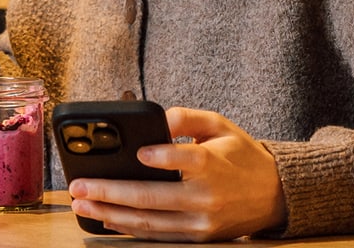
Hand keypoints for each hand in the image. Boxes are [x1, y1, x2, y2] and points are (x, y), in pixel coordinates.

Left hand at [69, 106, 285, 242]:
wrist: (274, 195)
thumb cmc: (240, 154)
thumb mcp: (220, 124)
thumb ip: (187, 117)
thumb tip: (158, 117)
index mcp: (212, 164)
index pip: (184, 159)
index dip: (161, 157)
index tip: (139, 152)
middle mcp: (204, 197)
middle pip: (152, 197)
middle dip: (110, 192)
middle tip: (79, 186)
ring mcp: (200, 223)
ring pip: (149, 222)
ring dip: (111, 214)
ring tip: (82, 205)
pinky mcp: (198, 238)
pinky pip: (158, 235)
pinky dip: (130, 229)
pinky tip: (106, 219)